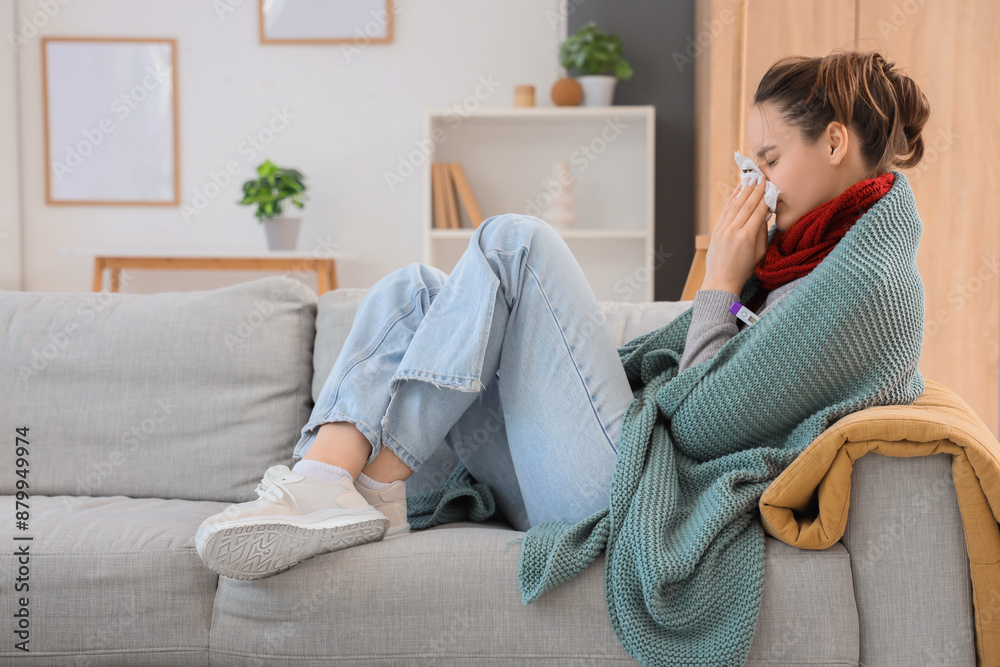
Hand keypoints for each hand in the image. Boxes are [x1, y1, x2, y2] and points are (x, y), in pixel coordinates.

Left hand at [702, 179, 770, 294]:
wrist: (721, 281)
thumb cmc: (744, 269)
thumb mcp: (760, 252)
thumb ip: (762, 231)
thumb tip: (765, 213)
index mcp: (747, 236)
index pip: (759, 211)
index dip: (766, 198)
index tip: (771, 187)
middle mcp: (734, 230)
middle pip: (747, 205)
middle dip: (755, 190)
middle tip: (762, 178)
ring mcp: (723, 229)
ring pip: (735, 205)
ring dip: (744, 191)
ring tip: (751, 180)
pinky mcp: (716, 230)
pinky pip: (726, 210)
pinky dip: (732, 199)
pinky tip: (738, 191)